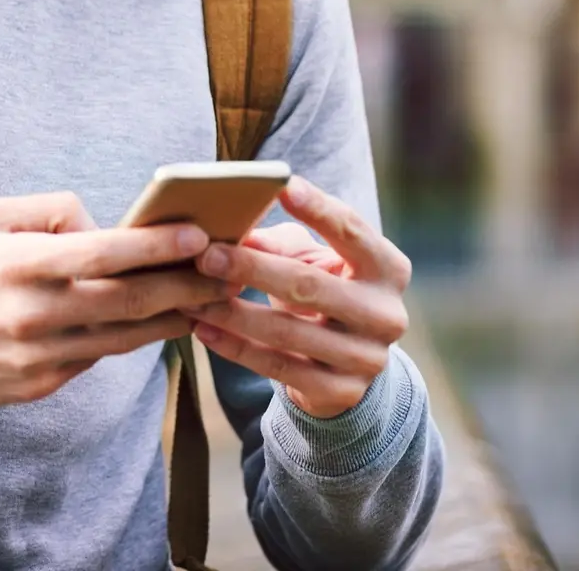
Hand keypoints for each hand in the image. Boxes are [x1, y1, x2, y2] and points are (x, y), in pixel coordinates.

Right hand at [0, 193, 230, 411]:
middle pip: (127, 301)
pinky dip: (131, 340)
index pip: (101, 253)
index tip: (199, 236)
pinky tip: (160, 323)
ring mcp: (39, 357)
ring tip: (210, 298)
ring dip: (173, 318)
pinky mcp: (40, 387)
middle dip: (184, 284)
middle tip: (228, 270)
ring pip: (124, 338)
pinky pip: (97, 358)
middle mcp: (33, 313)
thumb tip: (100, 225)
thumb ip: (47, 210)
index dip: (154, 246)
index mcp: (19, 263)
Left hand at [189, 177, 411, 419]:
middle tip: (206, 254)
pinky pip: (278, 367)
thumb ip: (279, 242)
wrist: (345, 360)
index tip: (284, 185)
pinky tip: (202, 327)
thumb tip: (231, 230)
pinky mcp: (341, 392)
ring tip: (191, 294)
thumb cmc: (321, 286)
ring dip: (232, 312)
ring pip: (288, 331)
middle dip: (252, 269)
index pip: (353, 231)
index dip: (319, 209)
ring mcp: (367, 358)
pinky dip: (235, 347)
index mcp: (388, 268)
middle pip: (310, 285)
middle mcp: (386, 314)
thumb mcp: (312, 259)